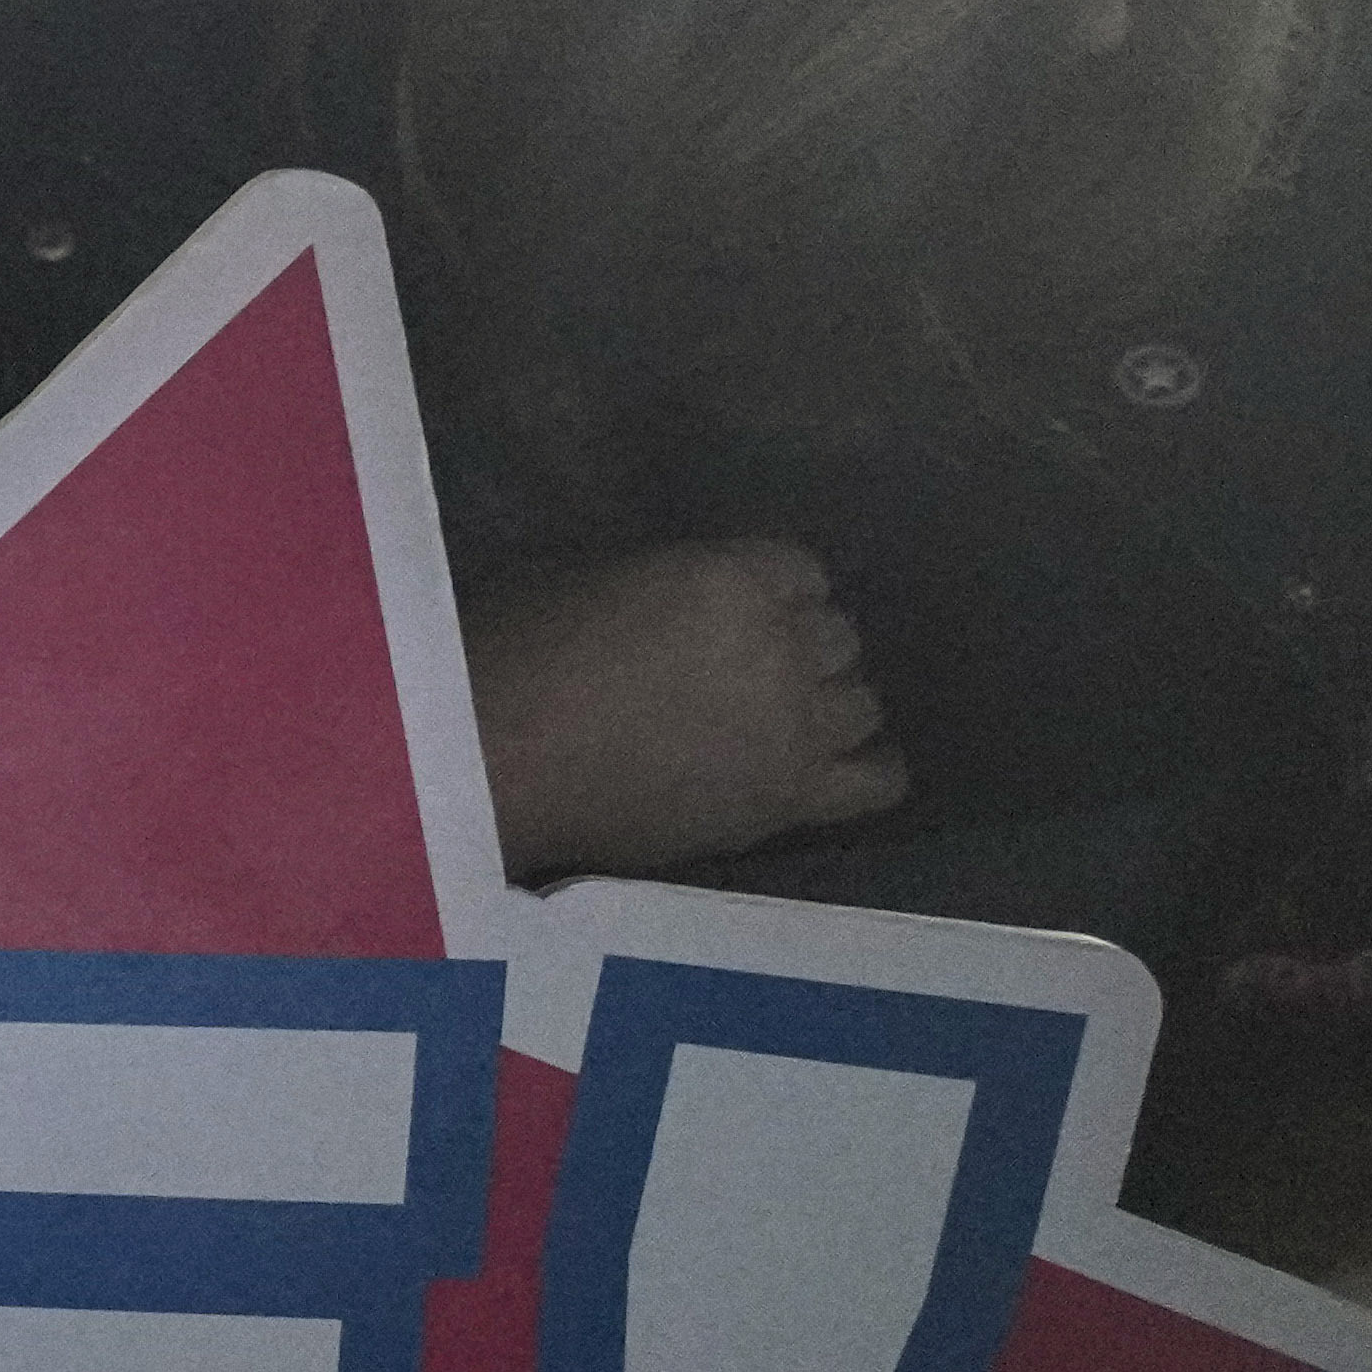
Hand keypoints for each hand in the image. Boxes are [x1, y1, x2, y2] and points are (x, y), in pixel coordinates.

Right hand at [466, 532, 904, 876]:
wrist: (494, 765)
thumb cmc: (514, 659)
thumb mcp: (589, 579)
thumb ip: (666, 583)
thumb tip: (690, 603)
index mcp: (732, 580)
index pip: (802, 572)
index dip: (772, 593)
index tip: (741, 616)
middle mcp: (782, 647)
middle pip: (838, 637)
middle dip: (800, 649)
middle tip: (750, 673)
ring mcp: (794, 727)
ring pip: (861, 704)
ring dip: (826, 705)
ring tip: (781, 722)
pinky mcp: (790, 799)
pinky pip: (876, 782)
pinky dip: (871, 769)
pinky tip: (845, 765)